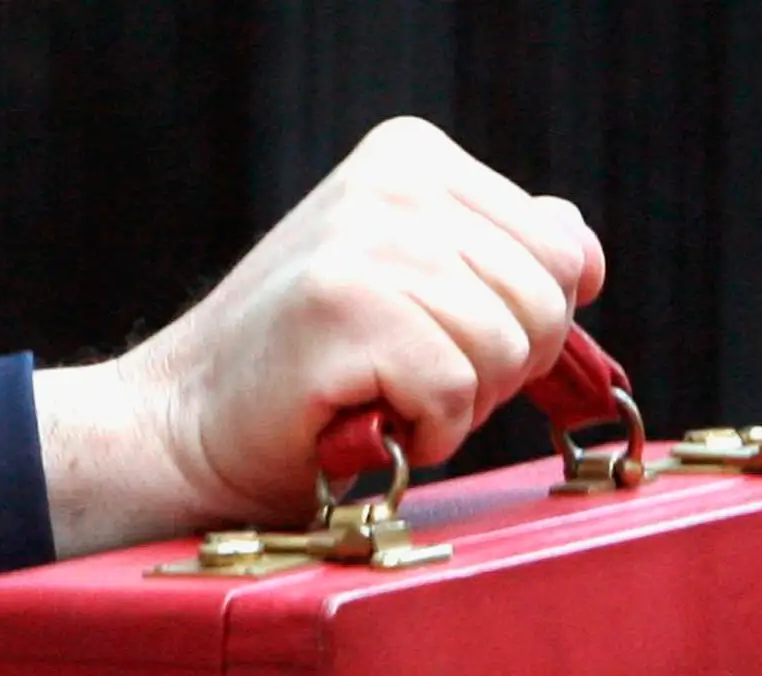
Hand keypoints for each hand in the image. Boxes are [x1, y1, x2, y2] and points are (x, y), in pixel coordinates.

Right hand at [32, 117, 605, 556]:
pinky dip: (424, 433)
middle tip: (403, 379)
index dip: (518, 325)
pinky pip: (457, 390)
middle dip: (494, 369)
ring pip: (509, 350)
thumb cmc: (302, 372)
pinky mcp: (346, 307)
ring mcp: (367, 240)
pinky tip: (365, 418)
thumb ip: (499, 255)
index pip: (560, 248)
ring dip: (456, 405)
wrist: (182, 424)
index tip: (433, 339)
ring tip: (380, 396)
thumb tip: (579, 251)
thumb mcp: (415, 285)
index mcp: (413, 157)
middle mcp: (393, 182)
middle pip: (546, 300)